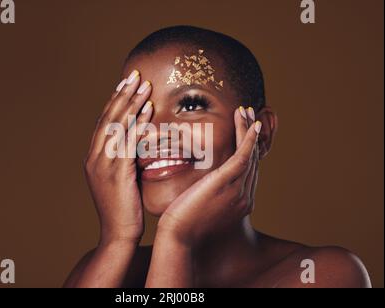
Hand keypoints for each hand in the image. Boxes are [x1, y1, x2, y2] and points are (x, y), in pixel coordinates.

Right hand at [84, 70, 152, 245]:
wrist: (118, 235)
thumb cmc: (123, 210)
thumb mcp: (120, 181)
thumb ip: (124, 161)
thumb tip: (138, 143)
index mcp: (93, 159)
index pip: (103, 124)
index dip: (114, 102)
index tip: (124, 84)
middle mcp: (94, 158)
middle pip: (108, 119)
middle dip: (122, 95)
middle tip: (134, 75)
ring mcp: (103, 165)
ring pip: (117, 126)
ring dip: (131, 103)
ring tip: (143, 84)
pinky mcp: (117, 172)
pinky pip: (128, 141)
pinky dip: (137, 123)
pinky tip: (148, 109)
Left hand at [157, 107, 260, 245]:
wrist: (178, 235)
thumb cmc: (183, 222)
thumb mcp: (203, 206)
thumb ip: (210, 194)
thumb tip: (204, 182)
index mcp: (240, 204)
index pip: (248, 172)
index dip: (249, 151)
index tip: (245, 133)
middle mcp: (245, 197)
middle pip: (253, 161)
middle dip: (251, 137)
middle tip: (249, 117)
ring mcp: (238, 190)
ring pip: (249, 154)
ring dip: (248, 131)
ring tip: (245, 112)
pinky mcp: (227, 182)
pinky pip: (243, 155)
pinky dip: (248, 138)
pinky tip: (249, 124)